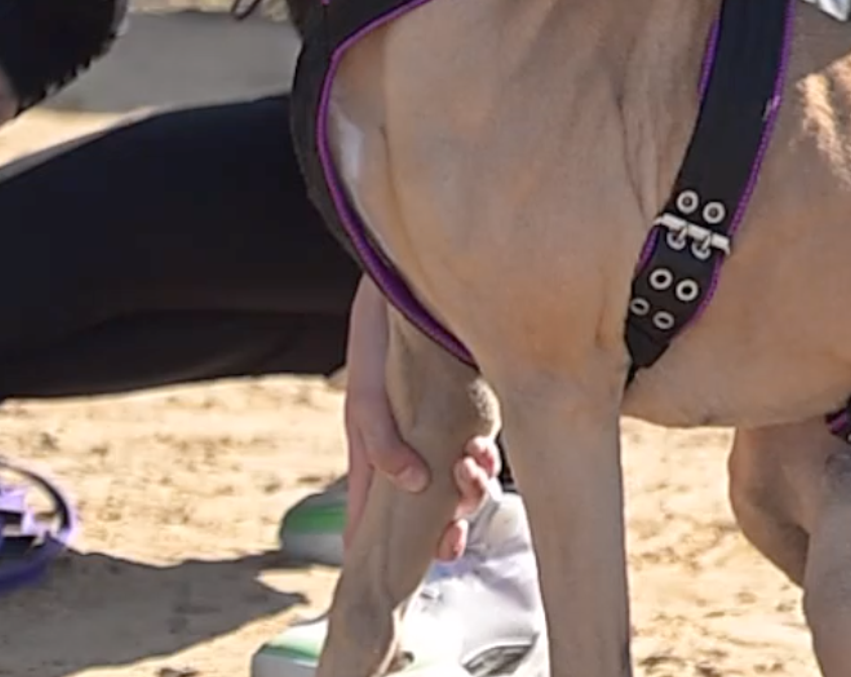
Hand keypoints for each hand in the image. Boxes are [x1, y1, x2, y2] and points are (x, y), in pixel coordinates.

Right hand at [343, 277, 498, 563]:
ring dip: (467, 491)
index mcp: (372, 449)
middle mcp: (406, 444)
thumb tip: (414, 485)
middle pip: (426, 507)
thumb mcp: (367, 390)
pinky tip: (483, 449)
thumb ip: (380, 440)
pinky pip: (477, 449)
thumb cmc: (377, 334)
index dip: (387, 549)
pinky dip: (480, 459)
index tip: (403, 571)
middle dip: (443, 526)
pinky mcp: (466, 408)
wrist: (407, 279)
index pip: (374, 515)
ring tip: (473, 473)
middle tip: (455, 537)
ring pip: (456, 482)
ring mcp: (437, 427)